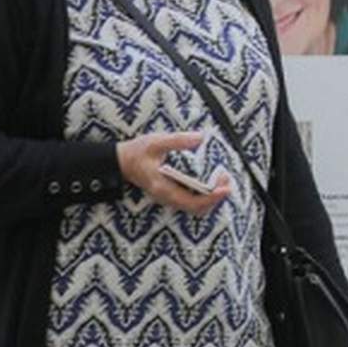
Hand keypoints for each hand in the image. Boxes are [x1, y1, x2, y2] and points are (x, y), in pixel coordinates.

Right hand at [116, 132, 231, 215]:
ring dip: (212, 196)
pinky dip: (206, 194)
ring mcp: (169, 198)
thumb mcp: (156, 142)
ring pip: (196, 207)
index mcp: (163, 188)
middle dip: (216, 197)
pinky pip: (192, 201)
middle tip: (226, 178)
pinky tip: (212, 180)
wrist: (121, 162)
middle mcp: (167, 198)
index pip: (191, 202)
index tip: (225, 188)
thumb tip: (201, 138)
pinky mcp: (172, 194)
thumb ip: (178, 140)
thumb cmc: (137, 152)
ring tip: (221, 178)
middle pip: (197, 208)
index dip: (211, 198)